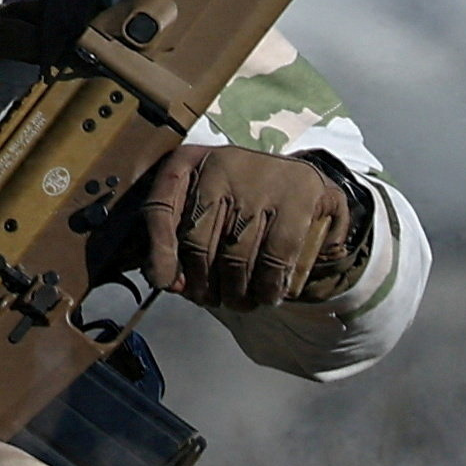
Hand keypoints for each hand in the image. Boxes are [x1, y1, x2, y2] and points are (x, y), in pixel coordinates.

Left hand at [124, 144, 364, 309]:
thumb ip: (177, 233)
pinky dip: (268, 285)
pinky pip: (275, 257)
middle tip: (208, 299)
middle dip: (201, 281)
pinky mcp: (300, 200)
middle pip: (197, 240)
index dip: (159, 252)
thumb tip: (167, 281)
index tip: (165, 283)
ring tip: (237, 302)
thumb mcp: (203, 200)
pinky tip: (267, 295)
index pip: (160, 208)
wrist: (305, 177)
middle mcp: (222, 166)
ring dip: (234, 290)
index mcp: (190, 162)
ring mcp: (263, 182)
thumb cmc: (243, 196)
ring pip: (235, 255)